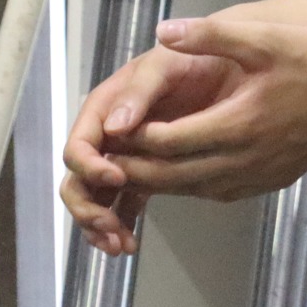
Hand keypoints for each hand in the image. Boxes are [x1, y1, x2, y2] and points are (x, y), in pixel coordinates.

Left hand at [59, 16, 306, 252]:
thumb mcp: (263, 38)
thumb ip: (209, 35)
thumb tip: (163, 32)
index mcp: (239, 125)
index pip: (168, 143)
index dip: (135, 139)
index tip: (113, 129)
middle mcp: (245, 160)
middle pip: (173, 176)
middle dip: (136, 168)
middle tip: (107, 156)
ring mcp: (258, 176)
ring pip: (193, 189)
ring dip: (161, 179)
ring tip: (132, 162)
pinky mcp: (269, 182)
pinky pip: (217, 190)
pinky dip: (191, 182)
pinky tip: (180, 166)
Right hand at [59, 45, 242, 255]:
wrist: (227, 69)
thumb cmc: (192, 60)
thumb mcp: (165, 64)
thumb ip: (139, 91)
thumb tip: (114, 128)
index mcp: (104, 109)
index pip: (79, 145)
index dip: (88, 166)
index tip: (115, 178)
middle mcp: (108, 136)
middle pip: (79, 180)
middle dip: (87, 208)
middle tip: (109, 230)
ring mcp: (125, 157)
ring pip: (97, 198)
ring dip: (101, 225)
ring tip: (121, 246)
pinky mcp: (146, 174)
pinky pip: (122, 205)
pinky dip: (121, 225)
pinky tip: (131, 244)